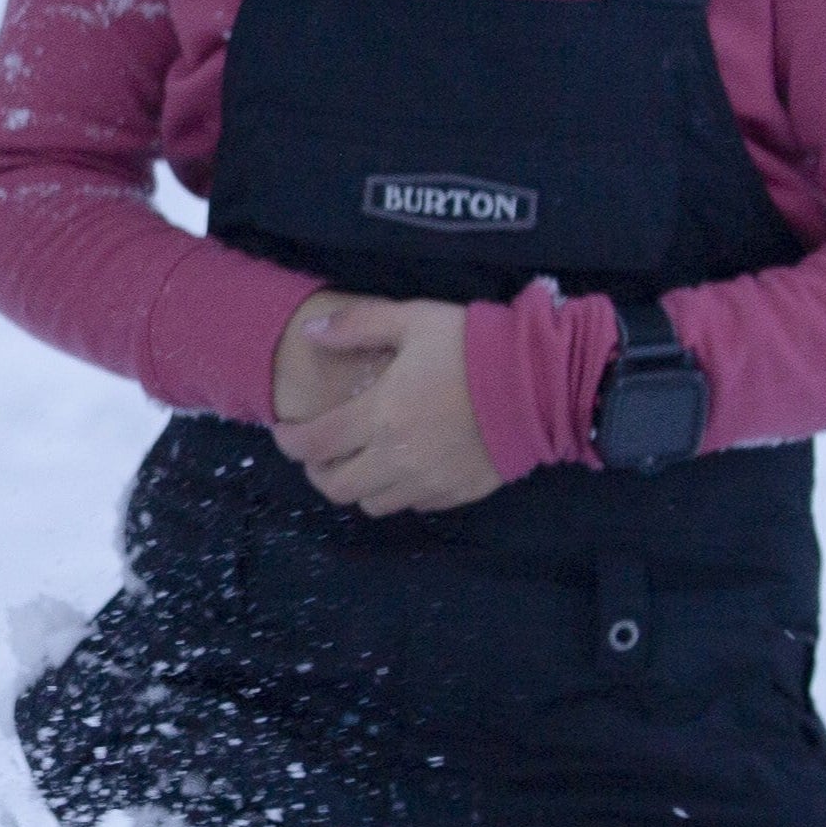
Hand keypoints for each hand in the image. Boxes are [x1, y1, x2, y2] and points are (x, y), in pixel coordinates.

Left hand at [269, 296, 503, 516]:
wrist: (540, 384)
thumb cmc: (472, 346)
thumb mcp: (412, 320)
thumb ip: (358, 326)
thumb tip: (311, 334)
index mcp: (379, 415)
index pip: (315, 444)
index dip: (289, 443)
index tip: (285, 433)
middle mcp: (397, 458)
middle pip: (337, 487)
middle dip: (318, 471)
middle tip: (320, 452)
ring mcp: (428, 483)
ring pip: (373, 504)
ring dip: (358, 485)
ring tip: (361, 461)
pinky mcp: (457, 494)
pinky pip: (413, 506)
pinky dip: (398, 492)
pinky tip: (404, 467)